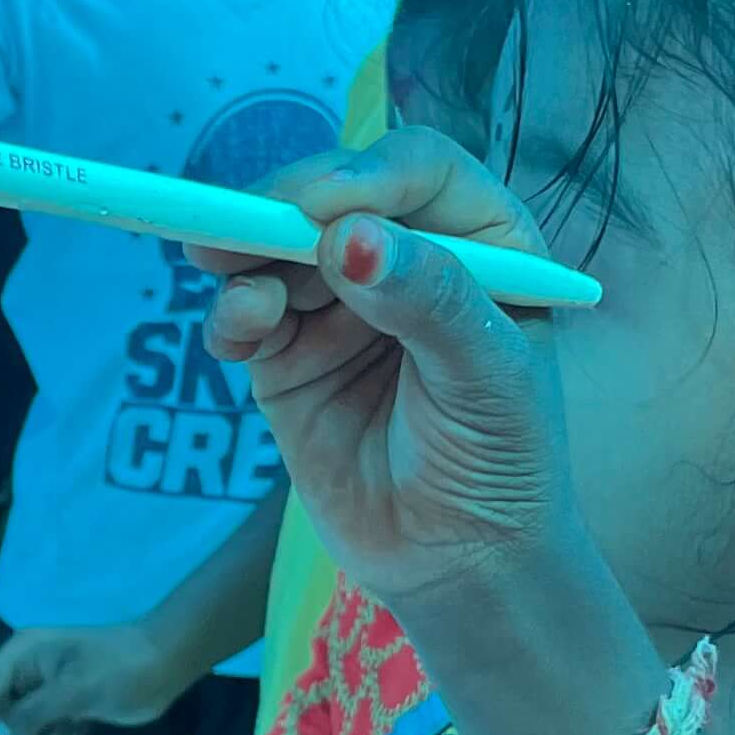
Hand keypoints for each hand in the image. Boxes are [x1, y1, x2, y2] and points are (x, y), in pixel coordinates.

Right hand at [0, 620, 186, 734]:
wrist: (167, 664)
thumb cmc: (119, 668)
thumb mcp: (72, 690)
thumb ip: (29, 716)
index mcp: (19, 655)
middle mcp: (24, 673)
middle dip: (13, 733)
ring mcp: (44, 692)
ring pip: (20, 729)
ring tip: (72, 725)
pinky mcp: (63, 708)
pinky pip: (45, 733)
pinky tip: (84, 726)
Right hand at [200, 131, 579, 616]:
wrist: (461, 565)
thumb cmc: (502, 460)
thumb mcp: (488, 376)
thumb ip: (427, 300)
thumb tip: (348, 239)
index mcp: (479, 240)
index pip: (418, 170)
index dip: (366, 174)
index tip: (323, 209)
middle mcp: (405, 257)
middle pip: (331, 195)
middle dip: (283, 206)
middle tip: (239, 225)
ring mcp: (339, 303)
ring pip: (276, 246)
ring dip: (247, 256)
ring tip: (249, 304)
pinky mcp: (288, 356)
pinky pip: (246, 313)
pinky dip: (231, 312)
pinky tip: (239, 331)